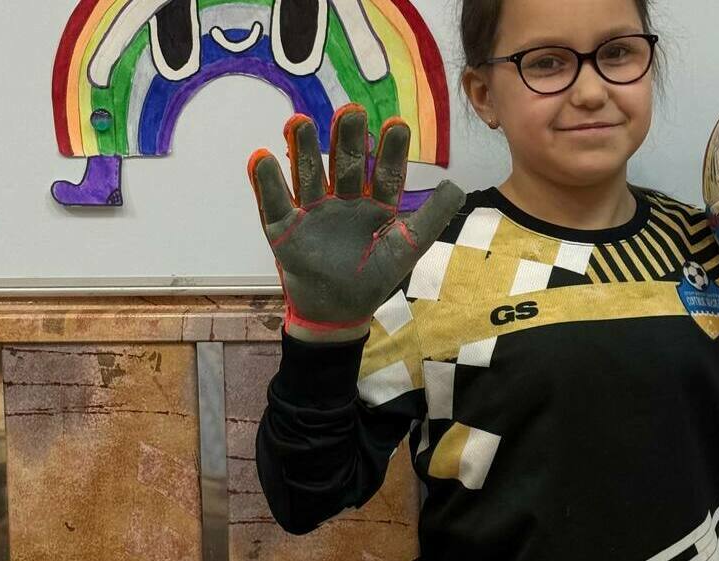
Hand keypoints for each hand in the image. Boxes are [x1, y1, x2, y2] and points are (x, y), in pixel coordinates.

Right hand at [248, 104, 464, 342]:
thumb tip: (456, 184)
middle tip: (351, 112)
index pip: (384, 173)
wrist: (338, 313)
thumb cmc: (374, 278)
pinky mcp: (284, 228)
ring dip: (304, 148)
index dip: (390, 151)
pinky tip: (261, 156)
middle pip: (346, 165)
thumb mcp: (407, 247)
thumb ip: (432, 217)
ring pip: (309, 174)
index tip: (396, 125)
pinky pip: (275, 202)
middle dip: (348, 140)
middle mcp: (344, 200)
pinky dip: (267, 181)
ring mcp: (313, 211)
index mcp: (375, 204)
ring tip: (298, 121)